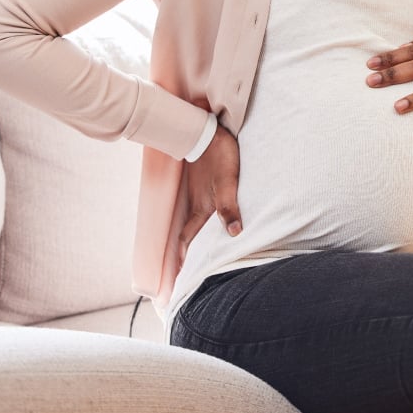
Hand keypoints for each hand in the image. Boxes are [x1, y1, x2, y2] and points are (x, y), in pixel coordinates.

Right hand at [178, 124, 241, 265]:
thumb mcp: (228, 181)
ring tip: (192, 257)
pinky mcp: (200, 184)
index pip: (188, 241)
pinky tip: (204, 226)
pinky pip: (197, 211)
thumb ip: (229, 206)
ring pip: (192, 223)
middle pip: (188, 236)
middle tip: (183, 276)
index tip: (177, 282)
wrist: (206, 130)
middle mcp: (196, 204)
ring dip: (191, 240)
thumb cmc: (219, 155)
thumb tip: (234, 233)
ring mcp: (196, 194)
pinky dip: (196, 224)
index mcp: (201, 208)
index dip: (183, 261)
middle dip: (185, 256)